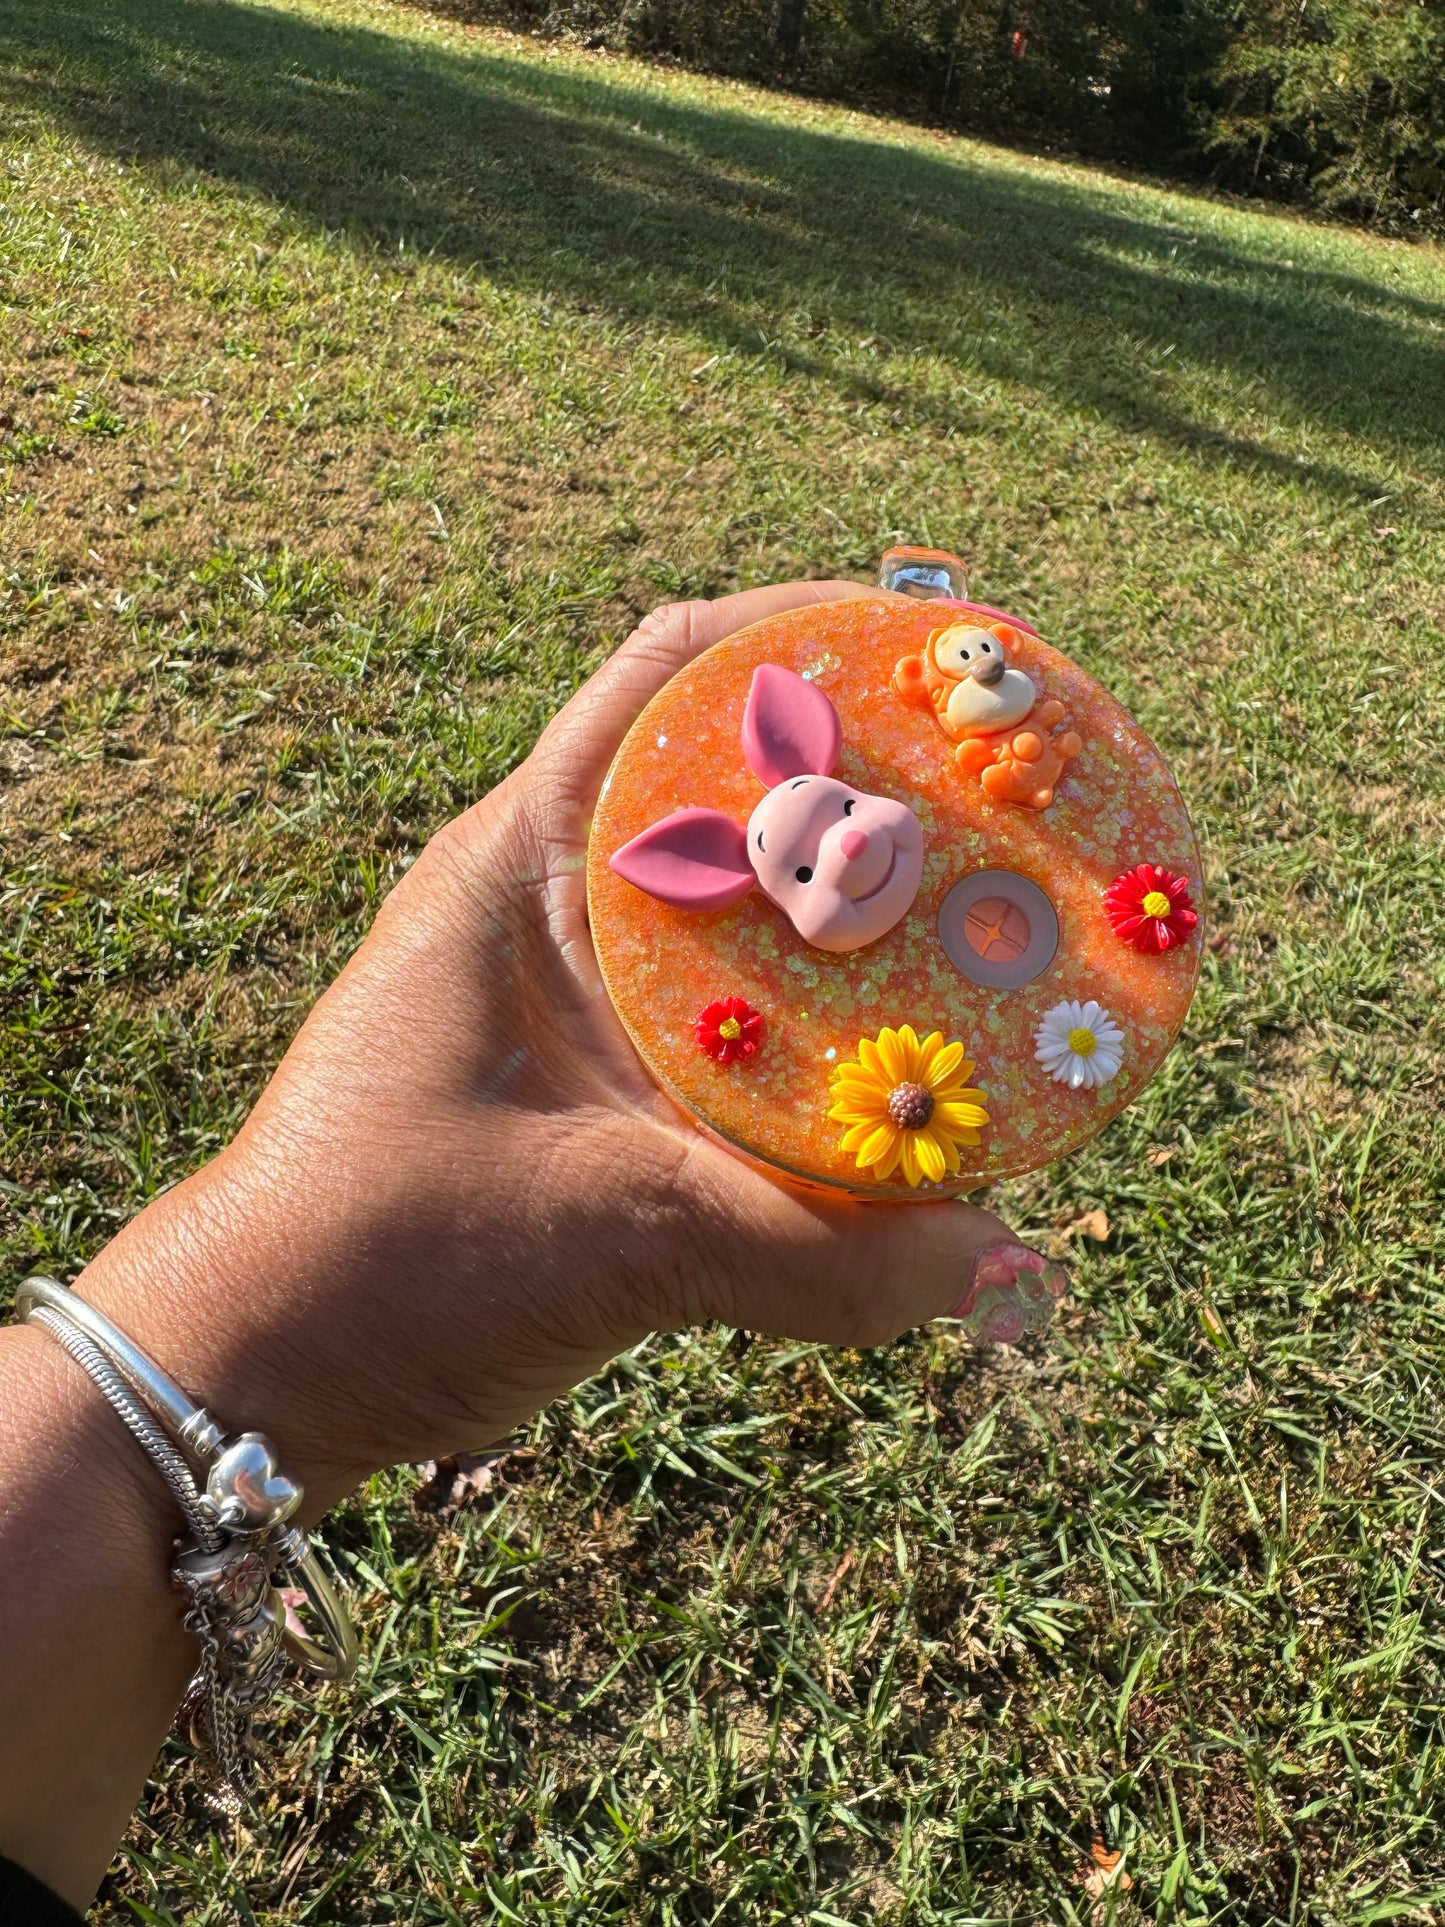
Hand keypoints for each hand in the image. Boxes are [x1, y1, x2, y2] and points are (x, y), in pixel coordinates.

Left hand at [76, 581, 1056, 1510]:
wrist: (259, 1370)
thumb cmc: (376, 1262)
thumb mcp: (602, 1234)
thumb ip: (804, 1250)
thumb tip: (993, 1259)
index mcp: (518, 867)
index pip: (670, 677)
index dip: (805, 634)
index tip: (937, 647)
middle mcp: (554, 909)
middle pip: (736, 788)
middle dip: (870, 779)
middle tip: (1009, 801)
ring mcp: (581, 999)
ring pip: (748, 911)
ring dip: (856, 909)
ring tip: (995, 915)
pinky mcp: (606, 1089)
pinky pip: (746, 1024)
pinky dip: (831, 1027)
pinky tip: (920, 1060)